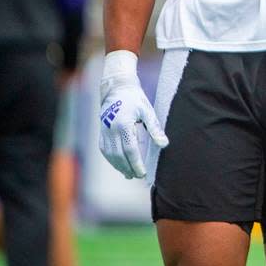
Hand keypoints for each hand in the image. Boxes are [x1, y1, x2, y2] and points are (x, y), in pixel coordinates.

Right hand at [98, 50, 166, 178]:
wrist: (117, 88)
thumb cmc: (135, 98)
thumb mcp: (147, 111)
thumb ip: (154, 128)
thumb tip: (164, 144)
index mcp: (124, 125)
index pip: (130, 150)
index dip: (136, 164)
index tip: (143, 173)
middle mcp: (111, 130)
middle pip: (119, 155)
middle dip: (128, 168)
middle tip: (138, 176)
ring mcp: (104, 131)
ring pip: (110, 154)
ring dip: (119, 166)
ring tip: (129, 174)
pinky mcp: (101, 131)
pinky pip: (104, 149)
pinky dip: (111, 159)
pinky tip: (119, 165)